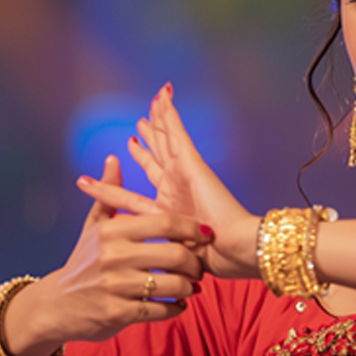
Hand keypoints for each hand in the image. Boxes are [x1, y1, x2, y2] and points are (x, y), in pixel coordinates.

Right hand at [2, 155, 209, 352]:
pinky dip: (176, 307)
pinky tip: (178, 302)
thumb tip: (114, 158)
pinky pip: (162, 310)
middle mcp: (114, 257)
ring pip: (173, 285)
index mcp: (112, 231)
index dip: (191, 228)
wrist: (58, 306)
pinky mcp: (119, 314)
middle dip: (195, 262)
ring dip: (188, 287)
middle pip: (175, 255)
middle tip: (199, 266)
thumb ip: (109, 194)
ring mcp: (116, 287)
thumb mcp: (93, 226)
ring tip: (191, 285)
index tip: (204, 233)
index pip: (165, 223)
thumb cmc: (83, 262)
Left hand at [102, 83, 259, 280]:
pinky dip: (169, 113)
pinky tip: (162, 97)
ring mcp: (184, 174)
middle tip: (140, 124)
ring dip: (157, 121)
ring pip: (165, 139)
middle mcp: (174, 188)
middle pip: (157, 156)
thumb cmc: (207, 259)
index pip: (142, 188)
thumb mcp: (167, 253)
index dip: (127, 174)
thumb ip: (154, 247)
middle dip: (148, 140)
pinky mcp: (192, 163)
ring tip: (151, 104)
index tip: (119, 159)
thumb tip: (141, 259)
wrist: (235, 250)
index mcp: (167, 210)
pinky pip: (177, 132)